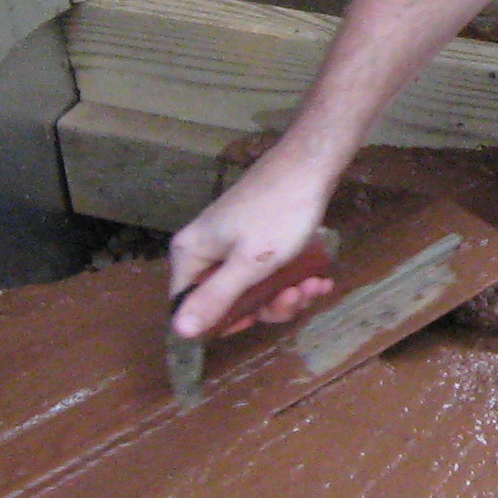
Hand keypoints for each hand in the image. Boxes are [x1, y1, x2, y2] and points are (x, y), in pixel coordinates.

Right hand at [166, 140, 343, 341]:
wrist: (311, 166)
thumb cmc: (279, 213)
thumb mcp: (249, 263)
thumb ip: (215, 297)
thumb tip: (179, 331)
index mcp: (190, 254)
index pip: (189, 306)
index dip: (223, 321)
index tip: (256, 320)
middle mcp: (206, 250)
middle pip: (228, 300)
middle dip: (268, 305)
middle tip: (296, 296)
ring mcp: (232, 244)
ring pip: (254, 289)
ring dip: (287, 294)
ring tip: (314, 284)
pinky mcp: (257, 239)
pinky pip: (268, 272)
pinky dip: (292, 279)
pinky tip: (318, 279)